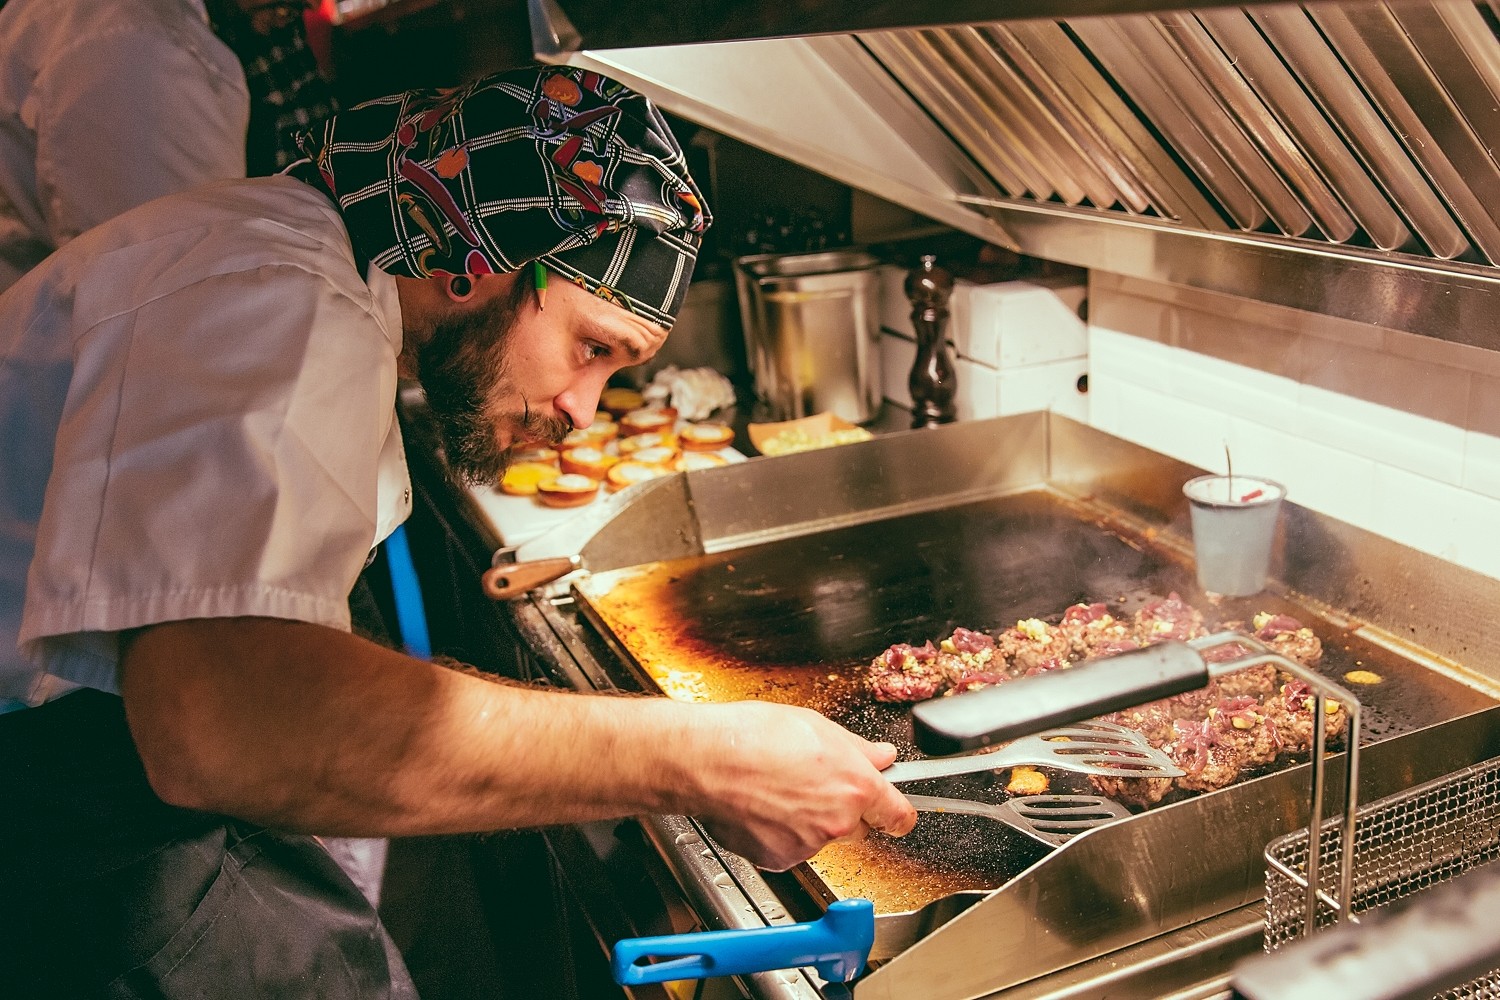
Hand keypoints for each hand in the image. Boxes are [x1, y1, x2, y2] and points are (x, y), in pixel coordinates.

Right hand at [684, 702, 916, 871]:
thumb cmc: (754, 737)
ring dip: (809, 821)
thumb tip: (880, 756)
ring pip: (821, 837)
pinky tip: (762, 806)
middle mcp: (838, 821)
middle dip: (845, 811)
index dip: (898, 813)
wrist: (707, 760)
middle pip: (859, 827)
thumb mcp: (817, 726)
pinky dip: (780, 834)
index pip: (899, 816)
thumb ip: (857, 748)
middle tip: (815, 785)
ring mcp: (808, 844)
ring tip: (778, 790)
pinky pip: (790, 848)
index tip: (896, 811)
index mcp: (855, 786)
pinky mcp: (778, 859)